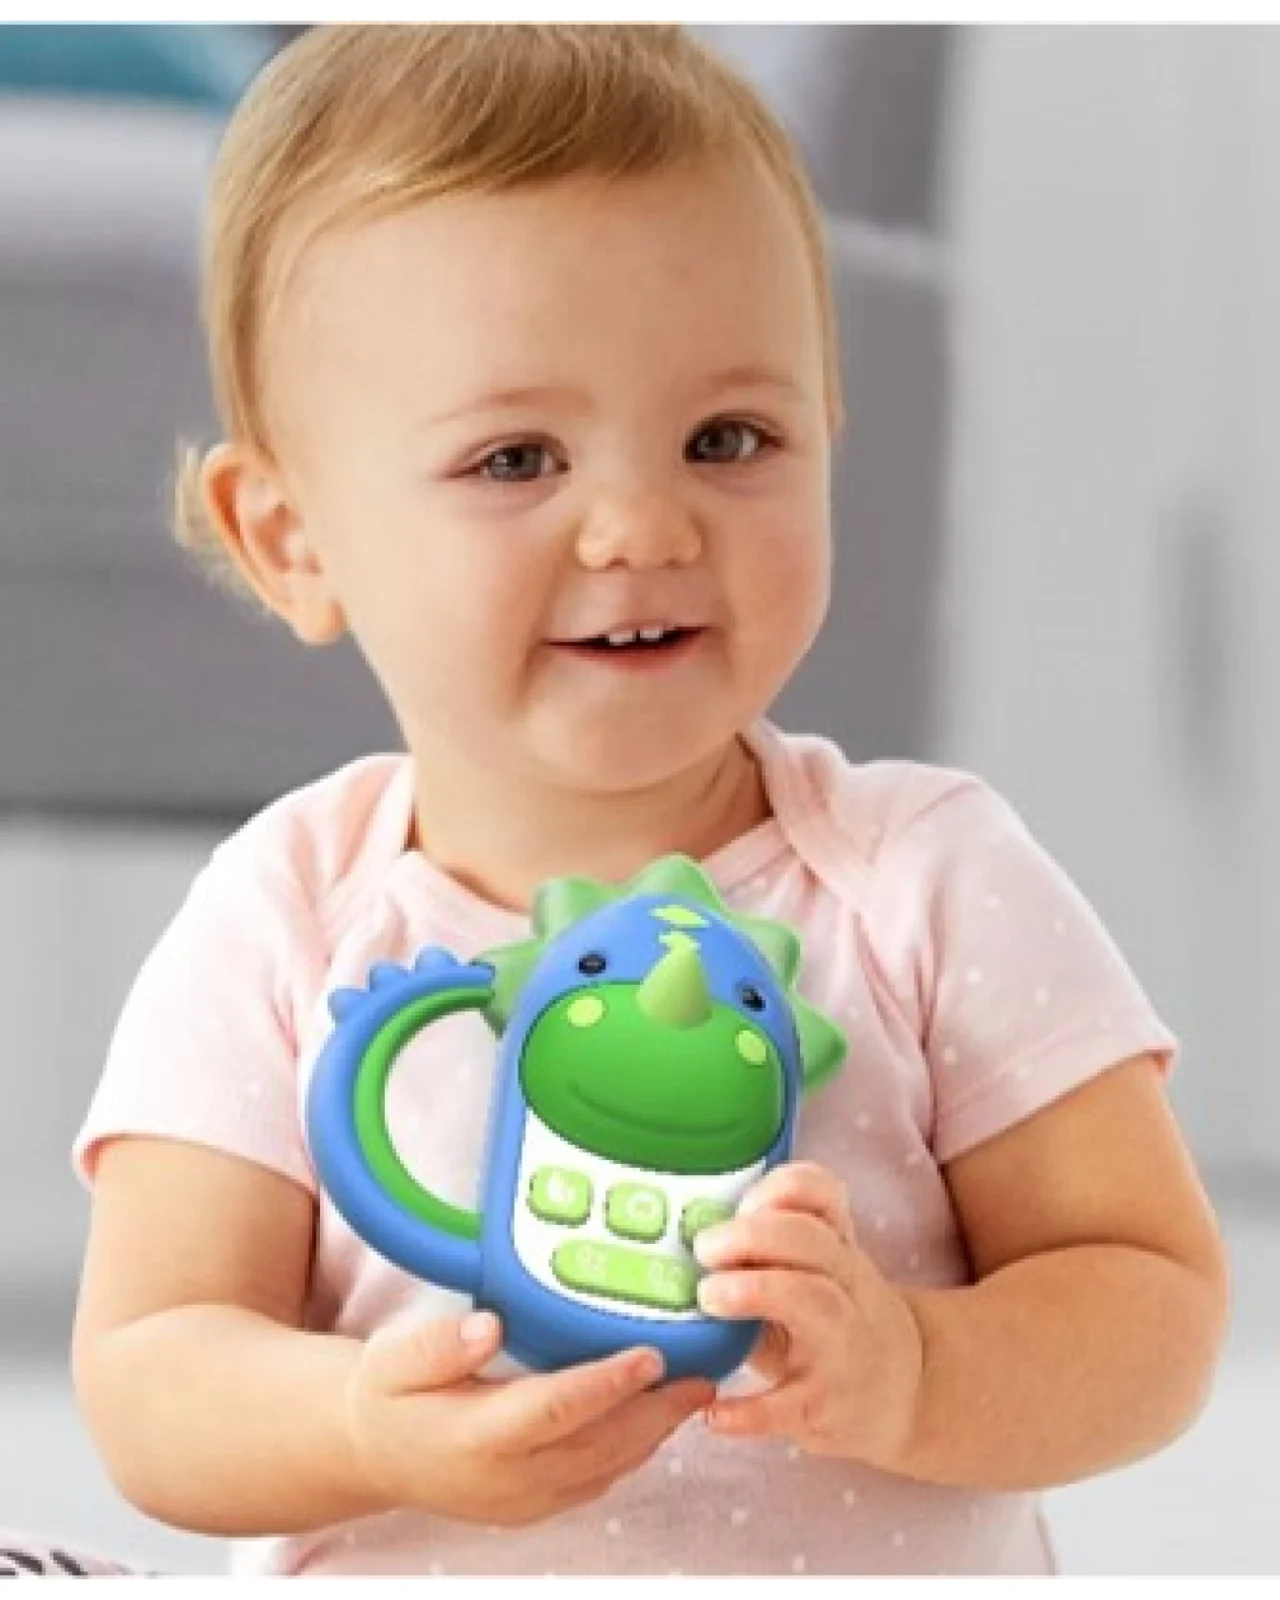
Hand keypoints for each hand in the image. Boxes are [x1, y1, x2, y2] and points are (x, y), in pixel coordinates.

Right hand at [343, 1311, 713, 1525]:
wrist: (370, 1454)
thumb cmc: (387, 1396)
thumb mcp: (389, 1360)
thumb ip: (437, 1346)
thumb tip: (489, 1326)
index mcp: (473, 1437)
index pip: (554, 1409)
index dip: (607, 1383)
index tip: (650, 1354)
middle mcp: (506, 1478)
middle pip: (597, 1446)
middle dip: (655, 1413)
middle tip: (702, 1377)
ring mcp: (524, 1501)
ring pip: (605, 1469)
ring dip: (654, 1433)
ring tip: (696, 1390)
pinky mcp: (534, 1506)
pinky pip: (595, 1481)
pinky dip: (633, 1451)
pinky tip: (656, 1418)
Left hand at [693, 1160, 924, 1468]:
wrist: (904, 1395)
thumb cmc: (834, 1321)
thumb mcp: (813, 1274)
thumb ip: (763, 1251)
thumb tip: (675, 1235)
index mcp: (835, 1247)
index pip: (822, 1193)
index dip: (779, 1190)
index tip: (740, 1204)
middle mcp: (846, 1287)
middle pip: (813, 1240)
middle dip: (755, 1235)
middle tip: (704, 1249)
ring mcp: (842, 1348)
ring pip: (814, 1302)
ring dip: (757, 1291)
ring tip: (708, 1297)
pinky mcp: (826, 1409)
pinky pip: (789, 1408)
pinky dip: (750, 1412)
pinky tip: (714, 1411)